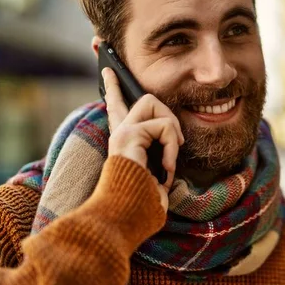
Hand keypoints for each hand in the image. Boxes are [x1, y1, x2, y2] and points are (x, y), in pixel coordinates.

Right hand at [102, 67, 183, 211]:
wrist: (130, 214)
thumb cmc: (144, 200)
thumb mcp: (155, 171)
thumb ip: (159, 151)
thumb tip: (176, 135)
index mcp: (124, 141)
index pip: (117, 107)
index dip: (113, 88)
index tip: (108, 69)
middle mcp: (119, 132)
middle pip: (146, 99)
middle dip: (169, 116)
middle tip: (176, 143)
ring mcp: (122, 131)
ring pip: (155, 103)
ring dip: (172, 132)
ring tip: (169, 161)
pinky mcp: (129, 134)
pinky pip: (164, 127)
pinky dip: (172, 148)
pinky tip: (166, 169)